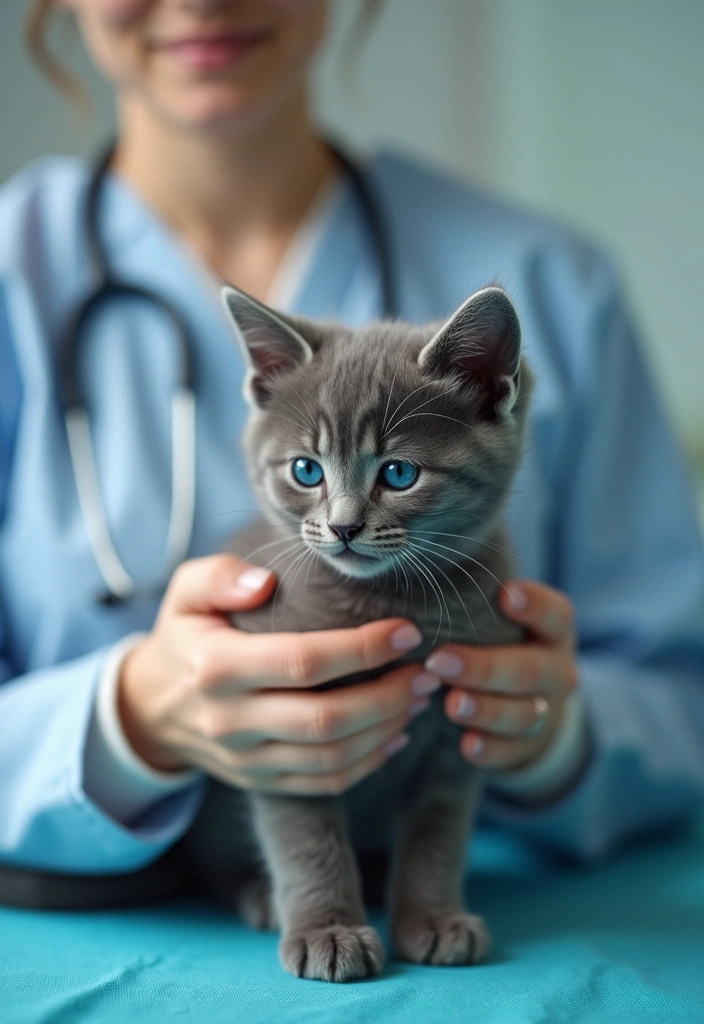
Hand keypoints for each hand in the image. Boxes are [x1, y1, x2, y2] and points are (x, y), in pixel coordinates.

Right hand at [118, 554, 438, 795]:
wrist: (152, 708)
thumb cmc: (186, 636)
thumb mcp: (186, 592)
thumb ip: (220, 576)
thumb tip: (264, 582)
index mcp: (215, 667)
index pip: (302, 661)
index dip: (361, 649)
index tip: (406, 632)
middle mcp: (230, 720)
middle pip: (326, 719)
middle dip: (388, 696)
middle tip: (427, 672)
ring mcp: (246, 759)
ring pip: (332, 757)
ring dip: (386, 729)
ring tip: (418, 697)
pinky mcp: (261, 783)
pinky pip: (324, 783)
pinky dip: (368, 762)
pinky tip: (395, 733)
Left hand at [426, 581, 577, 771]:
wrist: (530, 702)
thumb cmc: (499, 642)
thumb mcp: (500, 619)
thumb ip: (476, 600)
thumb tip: (416, 570)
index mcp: (553, 629)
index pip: (555, 614)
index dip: (534, 605)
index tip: (505, 594)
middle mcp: (556, 668)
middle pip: (529, 669)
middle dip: (484, 667)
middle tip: (440, 661)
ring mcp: (546, 709)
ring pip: (523, 713)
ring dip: (485, 710)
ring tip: (450, 705)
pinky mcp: (528, 745)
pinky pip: (513, 751)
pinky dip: (490, 750)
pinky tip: (467, 745)